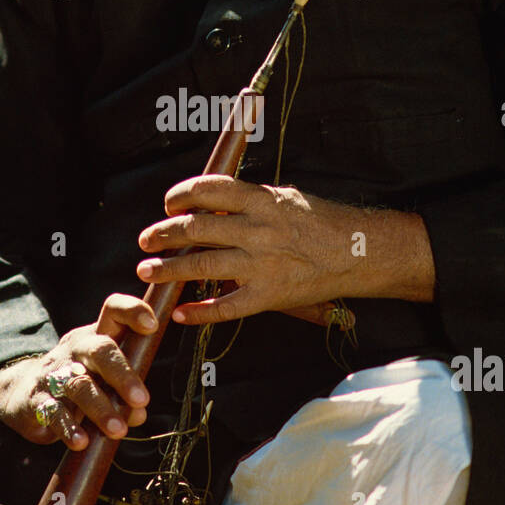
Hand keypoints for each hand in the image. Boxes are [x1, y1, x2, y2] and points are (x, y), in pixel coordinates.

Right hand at [0, 293, 156, 447]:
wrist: (23, 393)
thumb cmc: (78, 381)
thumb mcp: (103, 378)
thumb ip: (126, 392)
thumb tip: (138, 413)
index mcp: (96, 337)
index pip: (113, 311)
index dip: (133, 312)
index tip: (152, 325)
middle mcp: (75, 350)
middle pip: (100, 350)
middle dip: (122, 374)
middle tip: (141, 400)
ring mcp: (53, 374)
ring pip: (79, 385)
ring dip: (101, 408)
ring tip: (118, 430)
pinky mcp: (37, 400)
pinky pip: (54, 412)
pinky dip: (69, 428)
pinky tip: (82, 441)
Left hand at [135, 175, 435, 322]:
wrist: (359, 252)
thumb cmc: (323, 221)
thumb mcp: (286, 197)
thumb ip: (250, 200)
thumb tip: (212, 202)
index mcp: (262, 200)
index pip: (209, 190)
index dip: (181, 195)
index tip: (168, 204)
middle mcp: (258, 230)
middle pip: (196, 228)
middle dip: (164, 234)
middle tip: (145, 240)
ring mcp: (262, 264)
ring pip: (202, 265)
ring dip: (168, 269)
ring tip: (147, 270)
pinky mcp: (268, 295)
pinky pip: (226, 307)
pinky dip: (200, 312)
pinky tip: (180, 313)